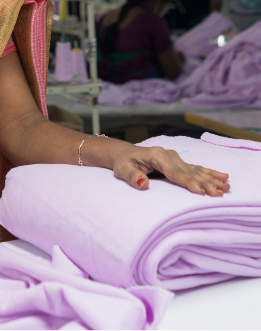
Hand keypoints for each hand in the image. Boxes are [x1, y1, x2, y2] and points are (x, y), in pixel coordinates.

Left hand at [112, 145, 229, 195]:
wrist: (125, 154)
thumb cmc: (124, 163)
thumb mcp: (123, 170)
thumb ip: (133, 176)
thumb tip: (142, 184)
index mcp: (157, 156)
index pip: (174, 172)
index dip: (187, 182)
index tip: (199, 191)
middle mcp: (169, 155)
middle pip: (189, 171)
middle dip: (204, 182)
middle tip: (218, 194)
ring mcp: (175, 158)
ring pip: (195, 170)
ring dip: (211, 179)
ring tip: (226, 187)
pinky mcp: (178, 162)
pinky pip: (196, 168)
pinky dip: (209, 173)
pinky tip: (223, 177)